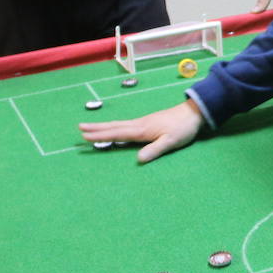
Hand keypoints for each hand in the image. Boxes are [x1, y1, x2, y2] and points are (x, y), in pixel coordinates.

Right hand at [80, 100, 204, 162]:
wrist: (193, 113)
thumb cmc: (183, 128)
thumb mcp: (171, 142)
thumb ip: (155, 150)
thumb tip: (138, 160)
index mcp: (142, 130)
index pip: (117, 133)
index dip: (101, 135)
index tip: (85, 136)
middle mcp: (139, 124)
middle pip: (114, 126)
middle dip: (97, 128)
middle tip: (79, 128)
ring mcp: (143, 122)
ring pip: (119, 125)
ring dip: (104, 126)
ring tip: (90, 127)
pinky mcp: (148, 122)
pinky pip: (126, 125)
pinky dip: (115, 126)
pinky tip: (114, 129)